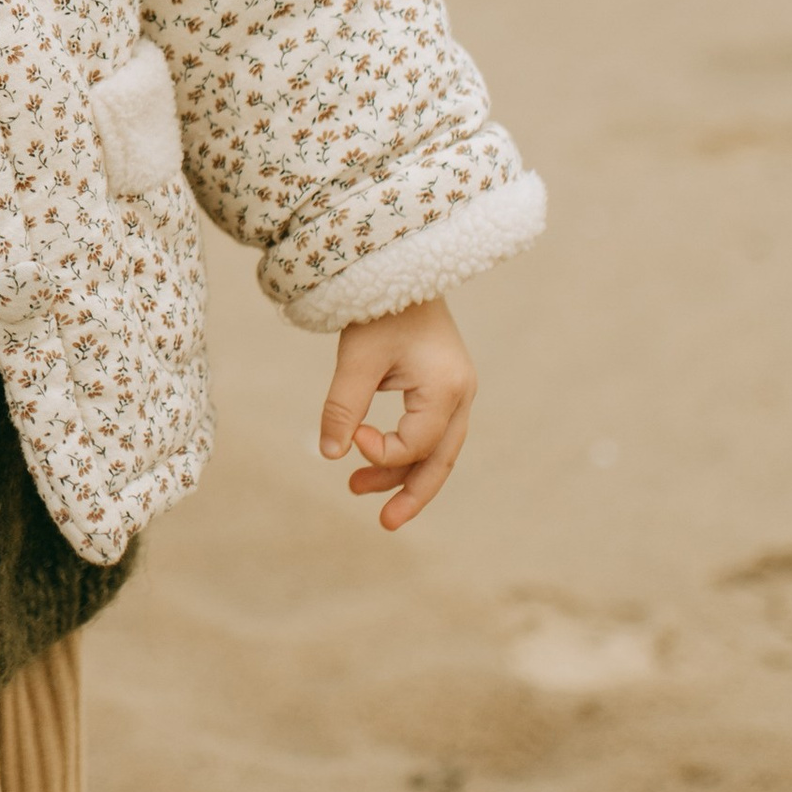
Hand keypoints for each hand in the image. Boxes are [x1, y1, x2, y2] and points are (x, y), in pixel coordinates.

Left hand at [317, 297, 474, 530]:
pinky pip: (431, 432)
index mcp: (446, 388)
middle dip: (411, 493)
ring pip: (437, 450)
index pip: (414, 445)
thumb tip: (330, 454)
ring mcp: (457, 392)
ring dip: (402, 473)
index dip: (379, 452)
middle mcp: (461, 394)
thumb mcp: (357, 358)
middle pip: (440, 460)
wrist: (403, 267)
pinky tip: (372, 458)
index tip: (348, 435)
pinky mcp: (444, 387)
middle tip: (385, 523)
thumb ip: (343, 406)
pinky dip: (406, 451)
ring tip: (357, 488)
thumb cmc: (381, 309)